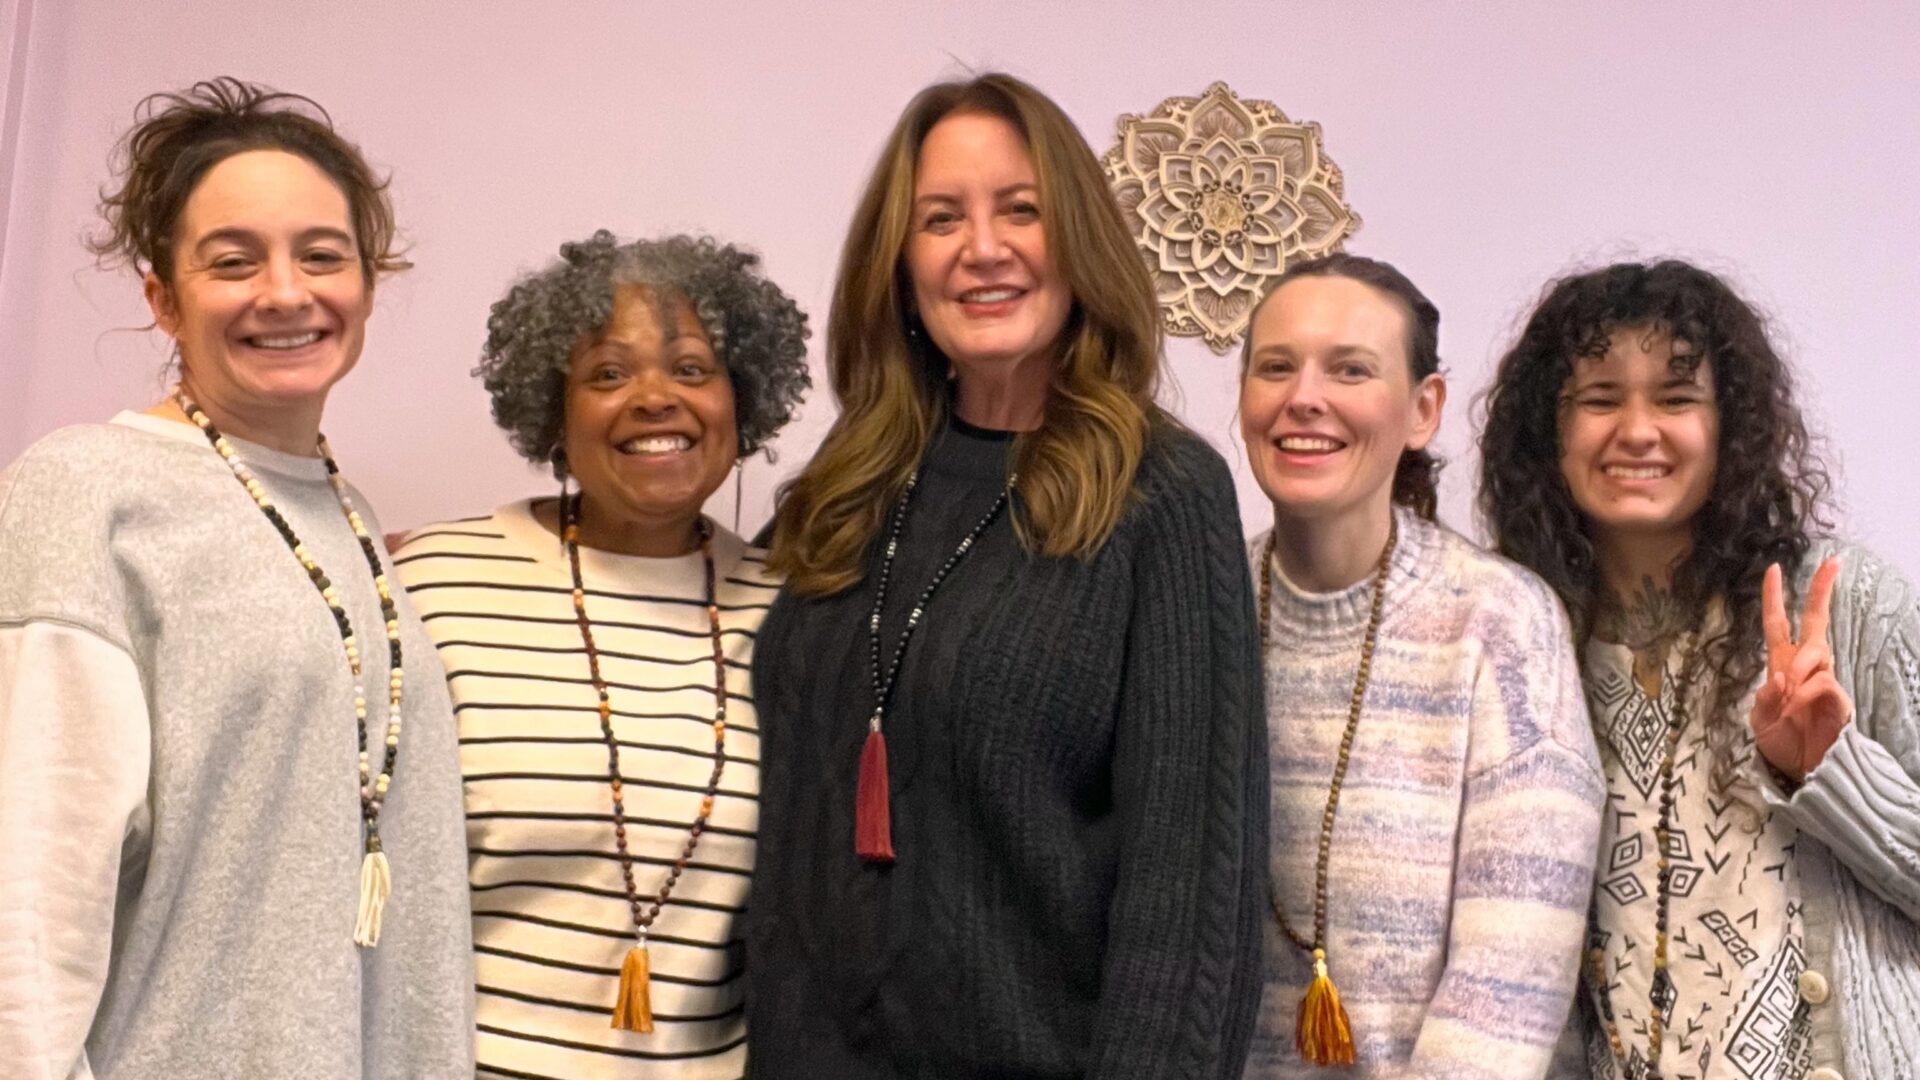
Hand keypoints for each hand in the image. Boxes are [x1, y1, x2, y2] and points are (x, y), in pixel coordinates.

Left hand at [1751, 558, 1852, 780]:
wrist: (1802, 770)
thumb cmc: (1781, 741)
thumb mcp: (1760, 719)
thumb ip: (1765, 697)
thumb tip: (1778, 677)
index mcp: (1782, 664)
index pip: (1777, 623)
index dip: (1774, 597)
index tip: (1774, 569)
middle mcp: (1805, 665)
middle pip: (1816, 620)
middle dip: (1822, 591)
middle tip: (1832, 562)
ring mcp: (1824, 678)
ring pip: (1815, 653)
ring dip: (1796, 670)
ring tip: (1785, 696)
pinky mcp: (1838, 696)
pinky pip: (1821, 682)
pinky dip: (1803, 693)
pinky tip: (1795, 708)